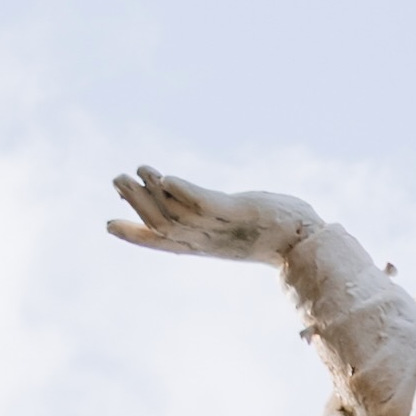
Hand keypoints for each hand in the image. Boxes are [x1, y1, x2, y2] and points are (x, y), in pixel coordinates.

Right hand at [109, 165, 322, 267]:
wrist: (306, 239)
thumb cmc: (272, 231)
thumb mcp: (232, 227)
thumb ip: (210, 219)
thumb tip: (198, 209)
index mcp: (203, 245)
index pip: (161, 243)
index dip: (134, 236)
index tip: (109, 223)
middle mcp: (206, 240)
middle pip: (161, 225)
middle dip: (136, 203)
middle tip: (116, 179)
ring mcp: (220, 228)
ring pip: (176, 214)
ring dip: (152, 192)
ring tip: (136, 169)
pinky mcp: (236, 213)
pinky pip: (204, 204)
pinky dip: (183, 192)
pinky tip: (166, 178)